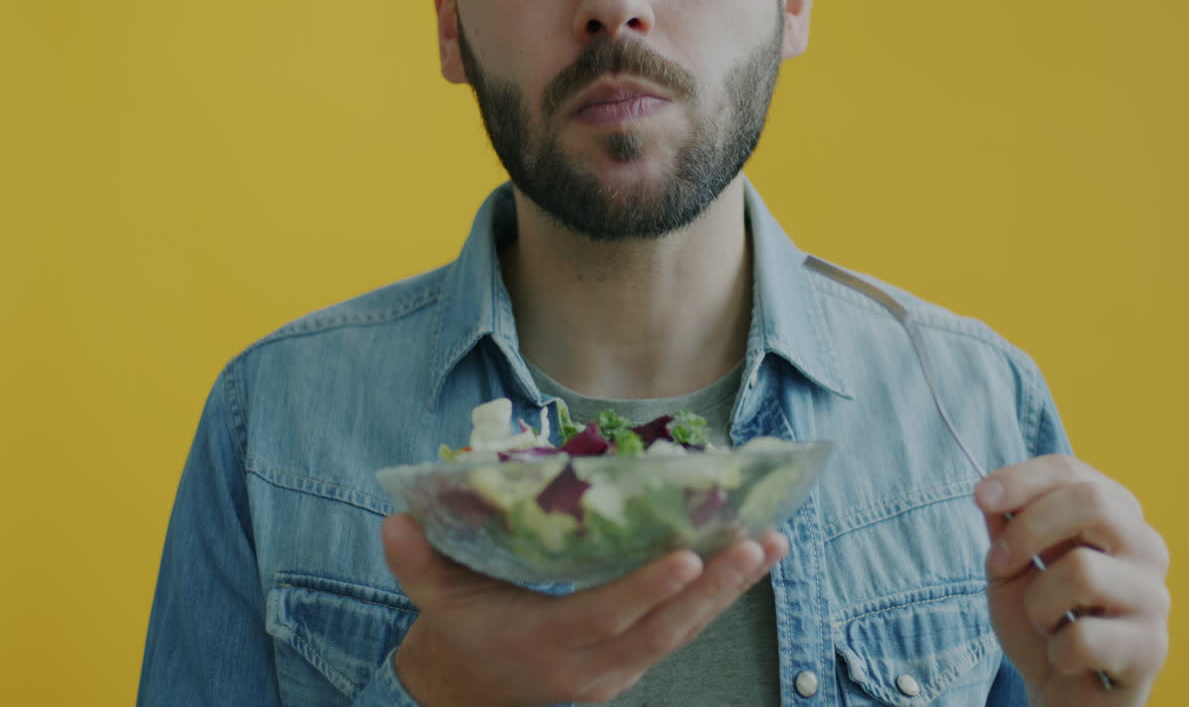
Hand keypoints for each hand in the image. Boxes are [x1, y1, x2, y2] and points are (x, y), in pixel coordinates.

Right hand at [381, 514, 788, 706]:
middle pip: (661, 630)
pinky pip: (682, 633)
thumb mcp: (434, 598)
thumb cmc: (461, 630)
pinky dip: (716, 600)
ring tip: (771, 546)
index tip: (686, 558)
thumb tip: (397, 520)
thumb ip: (416, 561)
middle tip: (756, 544)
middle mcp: (590, 665)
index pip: (602, 618)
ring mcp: (618, 671)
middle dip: (712, 589)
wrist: (474, 693)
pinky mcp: (633, 664)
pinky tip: (748, 563)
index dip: (644, 592)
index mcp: (543, 643)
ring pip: (682, 634)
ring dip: (728, 592)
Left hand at [975, 455, 1169, 706]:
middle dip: (1028, 529)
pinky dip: (1056, 651)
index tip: (980, 496)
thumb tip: (990, 493)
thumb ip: (1002, 530)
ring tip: (1046, 623)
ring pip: (1083, 571)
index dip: (1022, 478)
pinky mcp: (1151, 649)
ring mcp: (1154, 597)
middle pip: (1092, 503)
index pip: (1072, 473)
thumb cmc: (1042, 621)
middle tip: (997, 564)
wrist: (1063, 692)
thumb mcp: (1009, 569)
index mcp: (1113, 517)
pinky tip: (1066, 658)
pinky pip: (1083, 638)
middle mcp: (1145, 547)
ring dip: (1039, 604)